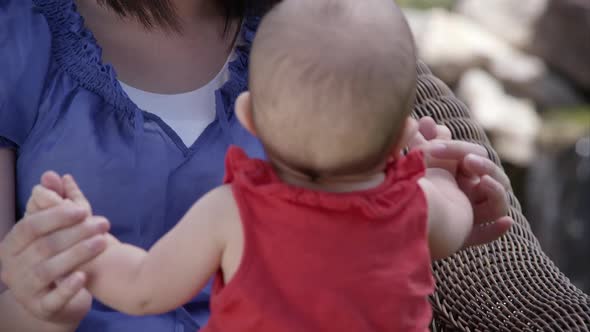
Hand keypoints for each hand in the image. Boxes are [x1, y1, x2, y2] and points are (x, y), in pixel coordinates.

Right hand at [0, 172, 107, 323]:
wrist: (58, 296)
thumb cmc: (56, 253)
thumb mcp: (55, 227)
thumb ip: (54, 200)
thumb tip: (52, 174)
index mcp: (12, 244)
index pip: (30, 226)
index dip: (56, 216)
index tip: (84, 209)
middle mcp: (13, 267)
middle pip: (43, 247)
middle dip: (75, 233)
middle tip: (103, 223)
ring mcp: (26, 289)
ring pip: (48, 271)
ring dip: (77, 254)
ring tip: (103, 242)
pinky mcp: (42, 308)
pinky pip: (53, 299)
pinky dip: (68, 287)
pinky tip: (85, 276)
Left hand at [409, 117, 513, 247]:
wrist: (387, 216)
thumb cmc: (400, 185)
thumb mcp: (414, 162)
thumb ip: (421, 141)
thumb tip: (425, 120)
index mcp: (456, 175)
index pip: (473, 157)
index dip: (459, 149)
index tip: (436, 143)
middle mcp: (464, 196)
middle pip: (489, 178)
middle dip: (484, 165)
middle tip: (467, 160)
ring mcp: (465, 217)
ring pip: (495, 205)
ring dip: (495, 191)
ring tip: (484, 180)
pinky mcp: (460, 237)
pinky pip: (484, 235)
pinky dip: (496, 230)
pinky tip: (506, 222)